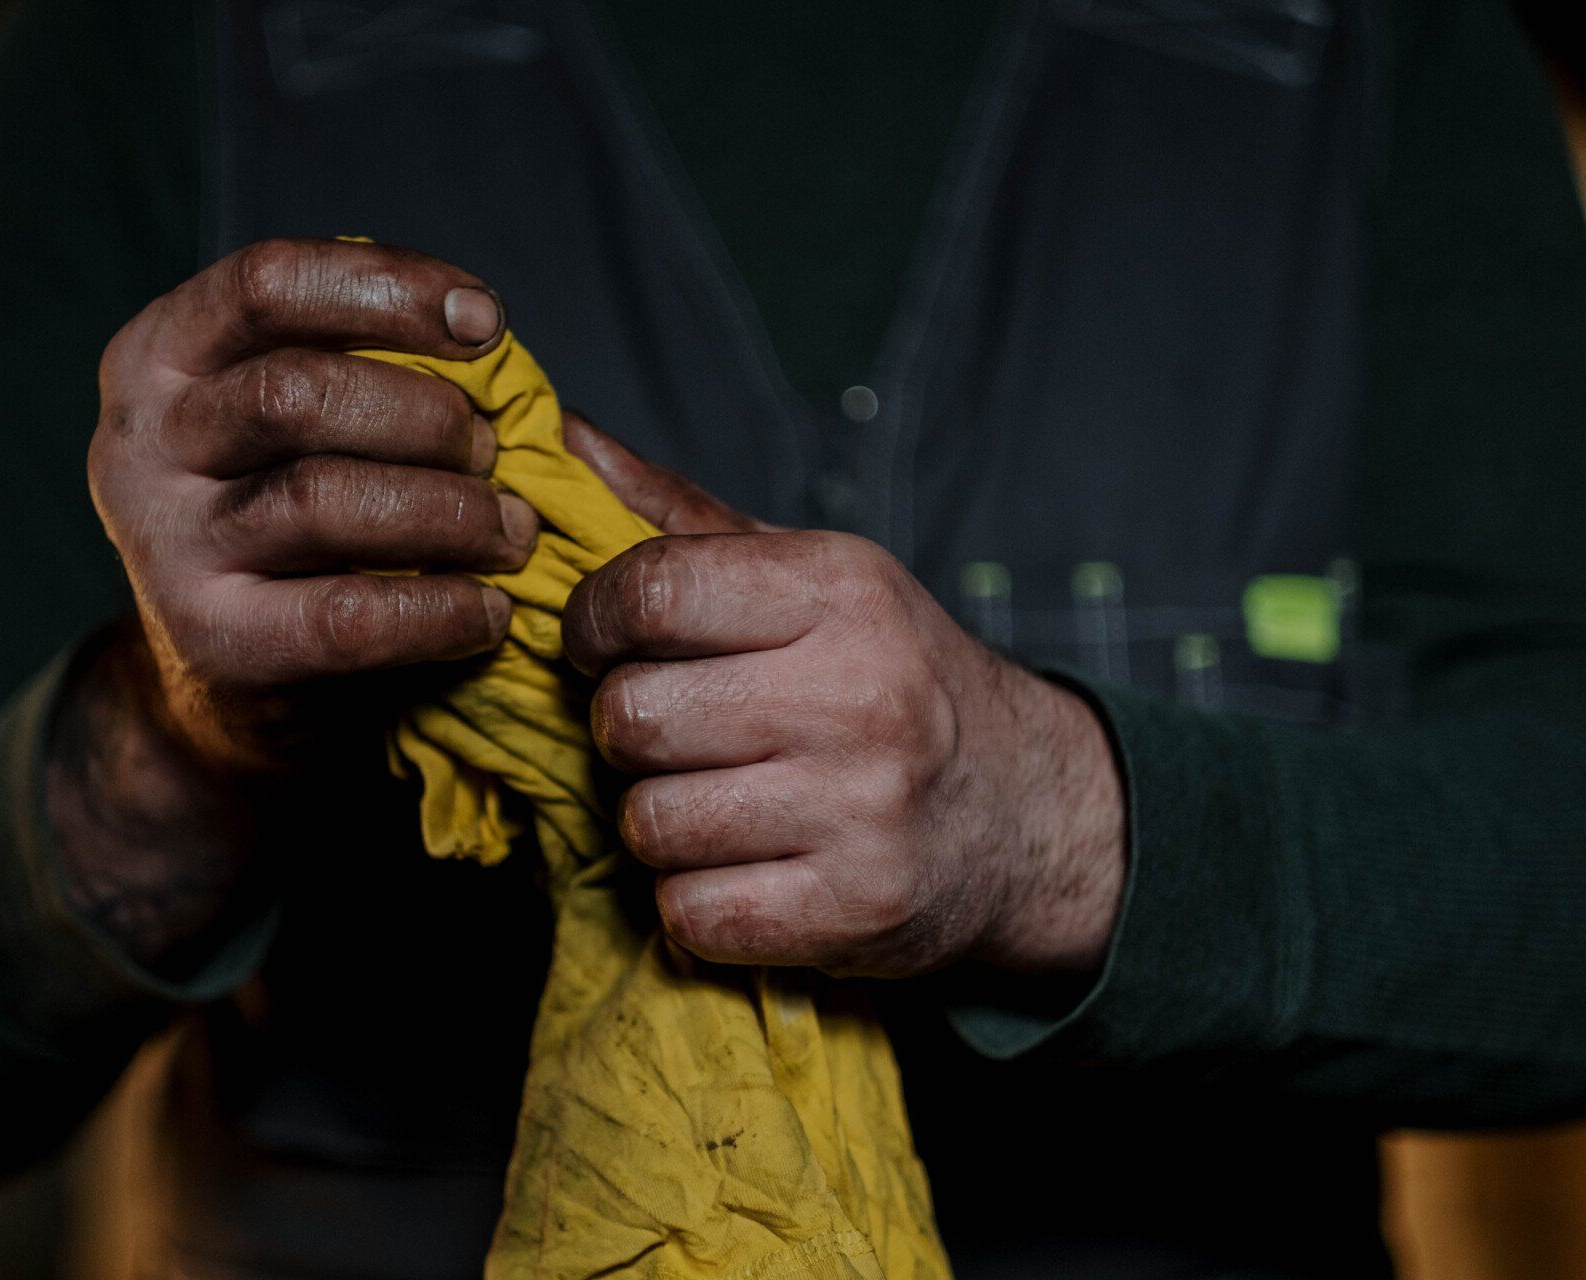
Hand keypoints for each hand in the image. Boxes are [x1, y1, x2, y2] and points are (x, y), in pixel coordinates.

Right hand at [51, 238, 536, 967]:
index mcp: (161, 353)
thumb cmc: (301, 516)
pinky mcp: (212, 641)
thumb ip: (381, 364)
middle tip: (494, 452)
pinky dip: (439, 609)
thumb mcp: (314, 420)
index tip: (487, 324)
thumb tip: (494, 338)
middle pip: (295, 391)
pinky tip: (489, 610)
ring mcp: (164, 545)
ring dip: (446, 510)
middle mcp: (139, 440)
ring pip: (320, 498)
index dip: (390, 288)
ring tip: (511, 532)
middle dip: (427, 415)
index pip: (268, 282)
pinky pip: (346, 617)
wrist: (226, 675)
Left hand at [561, 437, 1126, 979]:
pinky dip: (694, 901)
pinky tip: (743, 866)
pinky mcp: (854, 910)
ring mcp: (863, 810)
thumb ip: (679, 516)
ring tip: (713, 799)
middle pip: (632, 717)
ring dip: (657, 820)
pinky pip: (690, 914)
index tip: (599, 643)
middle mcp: (861, 695)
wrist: (1023, 808)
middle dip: (625, 729)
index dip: (591, 621)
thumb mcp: (807, 576)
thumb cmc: (884, 676)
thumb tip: (562, 438)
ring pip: (649, 823)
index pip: (652, 592)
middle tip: (672, 732)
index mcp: (841, 591)